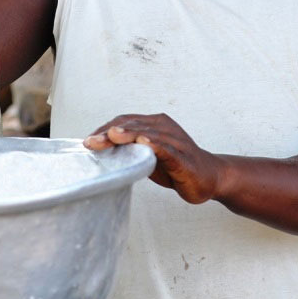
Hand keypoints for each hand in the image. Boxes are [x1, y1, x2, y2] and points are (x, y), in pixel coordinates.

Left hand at [84, 114, 223, 203]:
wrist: (209, 177)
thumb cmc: (176, 166)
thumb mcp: (148, 157)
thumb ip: (129, 151)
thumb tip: (101, 153)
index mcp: (153, 124)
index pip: (124, 121)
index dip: (104, 129)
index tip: (88, 141)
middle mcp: (163, 127)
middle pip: (132, 125)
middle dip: (109, 133)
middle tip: (90, 142)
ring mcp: (174, 140)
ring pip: (147, 133)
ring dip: (128, 134)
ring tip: (112, 136)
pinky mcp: (183, 156)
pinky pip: (167, 148)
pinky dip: (155, 144)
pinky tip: (144, 143)